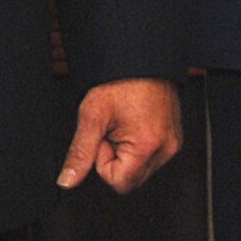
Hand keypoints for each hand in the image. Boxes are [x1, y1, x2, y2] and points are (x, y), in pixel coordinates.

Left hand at [57, 77, 182, 193]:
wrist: (141, 59)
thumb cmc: (119, 81)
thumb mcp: (92, 115)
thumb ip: (80, 152)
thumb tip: (67, 181)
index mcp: (148, 147)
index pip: (118, 182)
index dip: (103, 160)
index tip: (103, 135)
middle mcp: (167, 150)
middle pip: (130, 179)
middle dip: (115, 157)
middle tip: (112, 128)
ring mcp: (173, 145)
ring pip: (139, 169)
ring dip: (126, 151)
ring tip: (123, 124)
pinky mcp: (174, 139)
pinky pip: (150, 156)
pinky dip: (137, 145)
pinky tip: (133, 123)